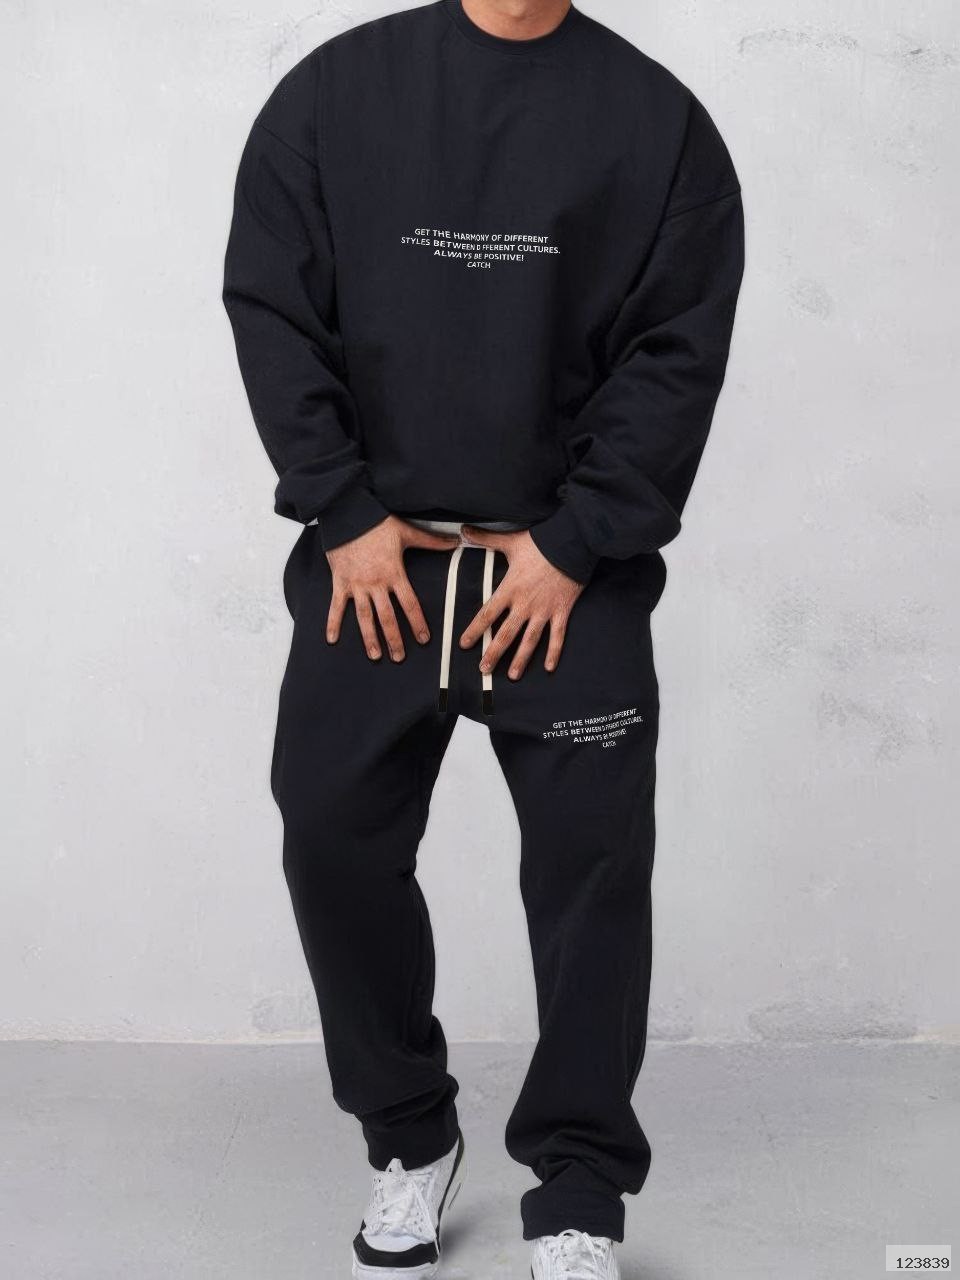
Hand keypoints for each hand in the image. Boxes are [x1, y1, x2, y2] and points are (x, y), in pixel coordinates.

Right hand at [326, 516, 458, 660]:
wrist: (348, 513)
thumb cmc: (377, 522)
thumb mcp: (407, 532)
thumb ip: (432, 541)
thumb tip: (457, 541)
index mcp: (395, 573)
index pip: (410, 604)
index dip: (417, 623)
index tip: (423, 639)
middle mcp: (376, 583)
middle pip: (387, 617)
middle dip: (394, 639)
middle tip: (399, 658)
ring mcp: (356, 584)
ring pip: (364, 617)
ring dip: (370, 638)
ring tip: (375, 656)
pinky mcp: (340, 581)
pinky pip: (336, 606)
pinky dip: (333, 623)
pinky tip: (332, 640)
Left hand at [458, 528, 584, 678]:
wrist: (573, 543)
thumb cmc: (541, 543)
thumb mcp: (511, 541)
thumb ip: (485, 539)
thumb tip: (462, 531)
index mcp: (510, 589)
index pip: (487, 614)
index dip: (475, 630)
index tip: (465, 644)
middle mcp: (525, 604)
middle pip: (506, 634)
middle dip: (494, 653)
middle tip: (484, 669)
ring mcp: (544, 611)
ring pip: (530, 640)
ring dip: (521, 659)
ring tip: (512, 675)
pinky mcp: (562, 612)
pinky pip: (558, 636)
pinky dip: (554, 652)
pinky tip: (549, 668)